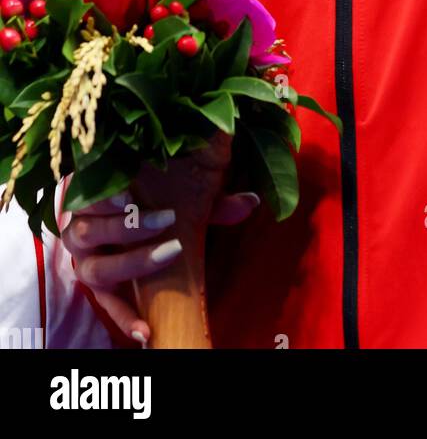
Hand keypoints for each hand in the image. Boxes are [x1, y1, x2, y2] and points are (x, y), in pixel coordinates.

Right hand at [59, 180, 259, 345]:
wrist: (125, 228)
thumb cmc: (150, 203)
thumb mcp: (179, 196)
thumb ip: (210, 199)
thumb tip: (251, 201)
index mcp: (96, 197)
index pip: (91, 191)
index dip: (107, 192)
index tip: (130, 192)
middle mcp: (81, 230)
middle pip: (91, 229)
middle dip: (128, 225)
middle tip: (165, 220)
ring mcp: (86, 262)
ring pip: (96, 268)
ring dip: (132, 263)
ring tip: (168, 254)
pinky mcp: (97, 290)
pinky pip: (107, 306)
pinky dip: (125, 318)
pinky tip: (145, 330)